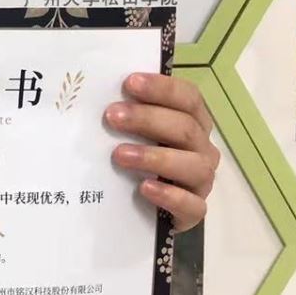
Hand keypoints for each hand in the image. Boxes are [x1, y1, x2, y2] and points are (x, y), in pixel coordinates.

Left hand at [104, 73, 218, 232]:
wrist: (145, 210)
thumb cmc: (139, 161)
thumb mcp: (133, 134)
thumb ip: (125, 115)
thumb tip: (93, 93)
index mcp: (193, 123)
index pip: (188, 98)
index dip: (162, 88)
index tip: (129, 83)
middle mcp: (202, 149)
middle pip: (185, 128)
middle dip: (148, 119)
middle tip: (112, 116)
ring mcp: (201, 181)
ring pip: (193, 166)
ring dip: (155, 157)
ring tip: (119, 155)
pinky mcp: (194, 212)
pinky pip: (192, 205)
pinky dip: (170, 195)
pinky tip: (145, 188)